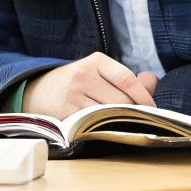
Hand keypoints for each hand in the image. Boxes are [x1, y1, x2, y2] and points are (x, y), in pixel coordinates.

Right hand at [22, 52, 159, 118]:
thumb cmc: (77, 83)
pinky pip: (92, 124)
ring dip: (119, 122)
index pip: (126, 78)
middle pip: (120, 100)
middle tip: (140, 121)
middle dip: (133, 112)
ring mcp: (72, 95)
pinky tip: (105, 129)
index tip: (153, 108)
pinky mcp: (64, 113)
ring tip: (124, 125)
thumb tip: (152, 80)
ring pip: (108, 114)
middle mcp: (83, 75)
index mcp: (96, 61)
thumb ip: (126, 79)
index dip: (143, 96)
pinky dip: (102, 129)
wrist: (38, 91)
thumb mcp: (98, 73)